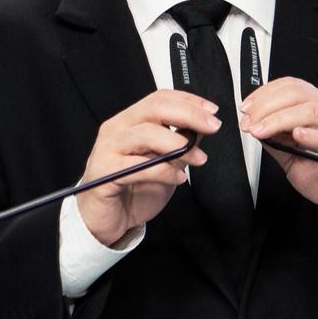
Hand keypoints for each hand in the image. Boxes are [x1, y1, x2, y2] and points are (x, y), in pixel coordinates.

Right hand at [76, 90, 220, 245]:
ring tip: (197, 159)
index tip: (211, 111)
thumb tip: (202, 127)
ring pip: (147, 134)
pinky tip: (178, 178)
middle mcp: (116, 129)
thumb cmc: (132, 189)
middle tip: (212, 127)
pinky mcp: (105, 172)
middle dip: (189, 115)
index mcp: (129, 121)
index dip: (188, 101)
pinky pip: (140, 167)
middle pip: (155, 109)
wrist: (106, 220)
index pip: (160, 98)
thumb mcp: (163, 162)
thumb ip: (179, 142)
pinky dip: (165, 171)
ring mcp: (108, 149)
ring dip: (179, 145)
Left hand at [239, 77, 317, 224]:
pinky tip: (297, 136)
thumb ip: (277, 141)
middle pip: (298, 94)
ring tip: (262, 130)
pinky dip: (313, 136)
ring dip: (280, 119)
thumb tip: (254, 127)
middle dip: (267, 106)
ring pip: (311, 111)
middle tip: (249, 122)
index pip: (292, 87)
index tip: (246, 109)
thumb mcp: (294, 157)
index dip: (265, 94)